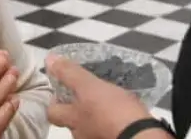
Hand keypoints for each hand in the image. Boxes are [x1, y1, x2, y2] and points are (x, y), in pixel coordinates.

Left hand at [46, 55, 164, 138]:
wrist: (140, 135)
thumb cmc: (112, 111)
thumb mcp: (89, 86)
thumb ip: (69, 74)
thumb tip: (49, 59)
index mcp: (73, 119)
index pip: (52, 112)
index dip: (54, 101)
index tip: (60, 89)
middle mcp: (82, 133)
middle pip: (72, 121)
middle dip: (76, 109)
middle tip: (86, 94)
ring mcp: (98, 137)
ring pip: (91, 125)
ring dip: (96, 115)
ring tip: (109, 99)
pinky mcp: (115, 137)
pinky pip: (108, 127)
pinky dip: (112, 120)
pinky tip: (123, 111)